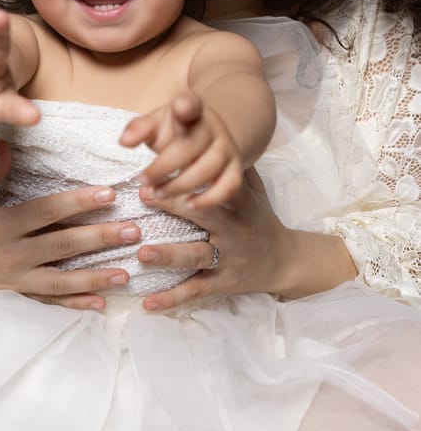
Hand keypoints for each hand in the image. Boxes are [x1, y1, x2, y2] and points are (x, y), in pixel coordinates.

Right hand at [0, 141, 141, 309]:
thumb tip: (10, 143)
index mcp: (1, 225)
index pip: (46, 212)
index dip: (77, 202)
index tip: (108, 193)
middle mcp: (12, 255)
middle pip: (62, 246)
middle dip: (99, 238)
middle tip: (133, 231)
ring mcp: (16, 280)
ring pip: (61, 281)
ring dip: (95, 277)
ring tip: (126, 272)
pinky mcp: (18, 296)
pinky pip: (50, 303)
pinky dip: (75, 304)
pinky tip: (101, 303)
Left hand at [120, 90, 243, 207]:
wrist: (212, 134)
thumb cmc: (177, 131)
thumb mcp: (157, 124)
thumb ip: (139, 129)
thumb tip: (124, 142)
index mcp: (191, 111)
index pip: (190, 104)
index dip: (186, 105)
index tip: (180, 106)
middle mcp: (212, 129)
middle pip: (189, 147)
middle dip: (162, 167)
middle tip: (142, 179)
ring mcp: (227, 149)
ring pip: (208, 169)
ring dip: (179, 186)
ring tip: (157, 194)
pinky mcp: (235, 169)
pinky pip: (229, 187)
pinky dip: (209, 199)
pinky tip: (189, 204)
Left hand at [132, 168, 357, 310]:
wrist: (287, 260)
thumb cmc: (258, 216)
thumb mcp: (251, 187)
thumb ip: (230, 163)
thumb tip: (208, 126)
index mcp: (236, 201)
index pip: (213, 182)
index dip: (188, 172)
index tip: (160, 162)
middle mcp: (233, 229)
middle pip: (204, 214)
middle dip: (173, 205)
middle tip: (144, 195)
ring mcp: (228, 258)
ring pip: (198, 256)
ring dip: (170, 255)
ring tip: (143, 254)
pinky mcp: (223, 284)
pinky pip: (196, 291)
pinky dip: (171, 299)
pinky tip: (146, 304)